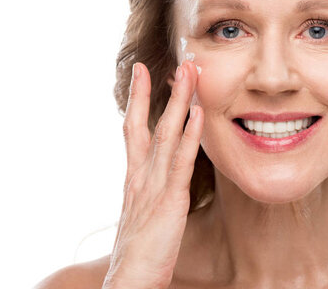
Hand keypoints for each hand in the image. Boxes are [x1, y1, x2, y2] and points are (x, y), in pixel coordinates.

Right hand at [102, 61, 203, 288]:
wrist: (129, 280)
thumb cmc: (138, 252)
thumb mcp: (141, 214)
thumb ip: (148, 191)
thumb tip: (156, 178)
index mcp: (134, 177)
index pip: (133, 128)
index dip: (137, 98)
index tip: (141, 71)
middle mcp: (140, 175)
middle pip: (150, 123)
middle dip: (162, 90)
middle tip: (176, 61)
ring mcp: (154, 185)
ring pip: (167, 134)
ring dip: (179, 101)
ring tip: (189, 72)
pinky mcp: (169, 200)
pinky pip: (182, 162)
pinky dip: (190, 135)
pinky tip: (198, 113)